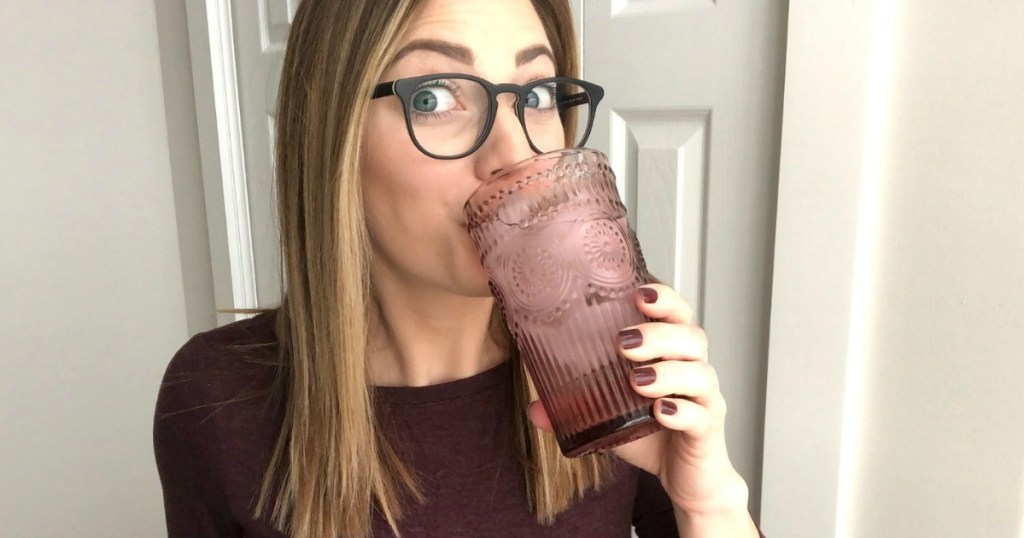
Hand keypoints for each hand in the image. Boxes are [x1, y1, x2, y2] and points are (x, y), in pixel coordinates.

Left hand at [527, 284, 749, 514]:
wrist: (684, 475)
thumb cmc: (650, 431)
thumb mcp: (610, 415)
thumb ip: (576, 407)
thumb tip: (536, 409)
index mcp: (673, 353)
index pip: (676, 314)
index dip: (664, 298)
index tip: (638, 293)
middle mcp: (694, 368)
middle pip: (692, 336)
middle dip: (659, 334)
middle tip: (623, 342)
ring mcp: (705, 400)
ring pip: (700, 373)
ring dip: (668, 372)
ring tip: (636, 380)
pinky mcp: (708, 431)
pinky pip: (701, 416)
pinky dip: (682, 412)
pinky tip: (660, 412)